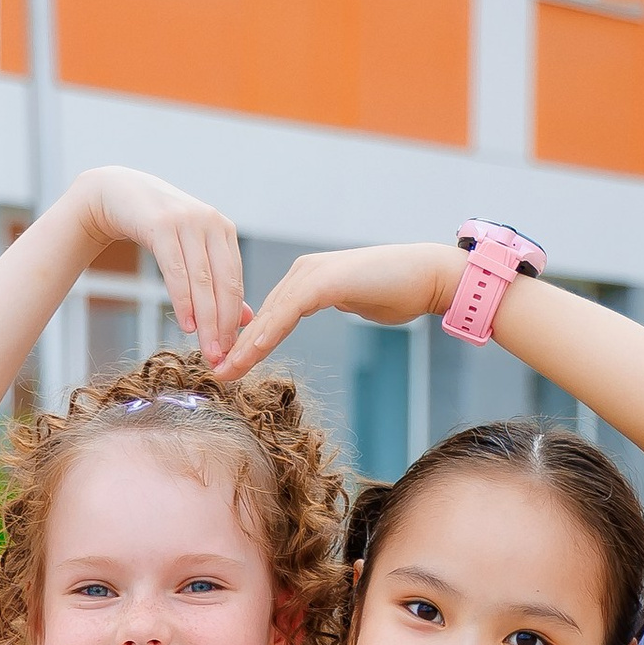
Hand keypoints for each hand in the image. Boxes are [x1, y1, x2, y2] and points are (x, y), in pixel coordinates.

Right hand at [76, 169, 246, 366]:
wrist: (119, 194)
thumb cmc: (157, 228)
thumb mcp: (192, 251)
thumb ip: (217, 281)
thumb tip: (245, 318)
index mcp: (224, 231)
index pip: (235, 282)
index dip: (235, 319)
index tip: (233, 350)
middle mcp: (211, 223)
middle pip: (223, 284)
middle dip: (223, 325)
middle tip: (221, 357)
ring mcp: (187, 222)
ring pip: (202, 281)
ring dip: (206, 319)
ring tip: (207, 348)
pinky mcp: (162, 225)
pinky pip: (176, 271)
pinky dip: (183, 301)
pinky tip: (187, 324)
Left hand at [206, 241, 462, 382]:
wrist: (428, 276)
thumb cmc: (399, 291)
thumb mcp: (354, 301)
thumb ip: (332, 303)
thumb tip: (323, 309)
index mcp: (306, 278)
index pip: (268, 313)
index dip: (246, 340)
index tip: (229, 365)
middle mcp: (303, 271)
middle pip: (261, 314)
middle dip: (236, 344)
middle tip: (215, 373)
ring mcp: (312, 272)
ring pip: (269, 313)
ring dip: (245, 344)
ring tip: (226, 370)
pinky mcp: (324, 280)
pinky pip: (289, 310)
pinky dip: (269, 332)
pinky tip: (253, 352)